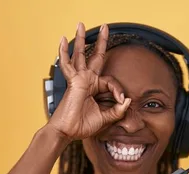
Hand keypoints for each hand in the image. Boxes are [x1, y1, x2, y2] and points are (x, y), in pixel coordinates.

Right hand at [46, 22, 130, 141]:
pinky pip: (67, 65)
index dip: (118, 90)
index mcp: (95, 89)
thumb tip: (127, 100)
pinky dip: (63, 53)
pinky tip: (61, 40)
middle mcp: (87, 81)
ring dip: (81, 40)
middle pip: (95, 57)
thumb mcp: (105, 118)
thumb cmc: (82, 126)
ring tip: (80, 25)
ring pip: (81, 55)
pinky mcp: (73, 81)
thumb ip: (117, 110)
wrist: (68, 132)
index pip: (111, 82)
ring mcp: (79, 80)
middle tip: (105, 28)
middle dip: (101, 43)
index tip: (121, 101)